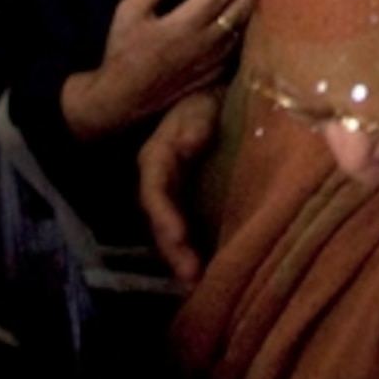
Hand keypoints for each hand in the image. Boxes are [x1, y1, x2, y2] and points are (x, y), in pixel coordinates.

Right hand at [57, 0, 258, 141]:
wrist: (124, 99)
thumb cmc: (124, 54)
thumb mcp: (129, 13)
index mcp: (186, 26)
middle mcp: (207, 43)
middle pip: (242, 6)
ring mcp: (215, 60)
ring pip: (245, 25)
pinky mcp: (216, 73)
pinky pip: (240, 43)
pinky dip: (248, 23)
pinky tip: (248, 12)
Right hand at [141, 86, 222, 287]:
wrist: (224, 94)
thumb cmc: (211, 99)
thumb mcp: (200, 107)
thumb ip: (193, 124)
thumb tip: (190, 141)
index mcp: (158, 157)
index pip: (154, 192)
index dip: (164, 216)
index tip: (180, 238)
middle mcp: (161, 180)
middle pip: (160, 221)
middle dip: (173, 251)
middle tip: (191, 278)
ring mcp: (176, 193)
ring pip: (172, 230)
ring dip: (182, 258)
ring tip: (198, 284)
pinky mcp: (194, 200)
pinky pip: (191, 228)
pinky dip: (196, 250)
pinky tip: (210, 270)